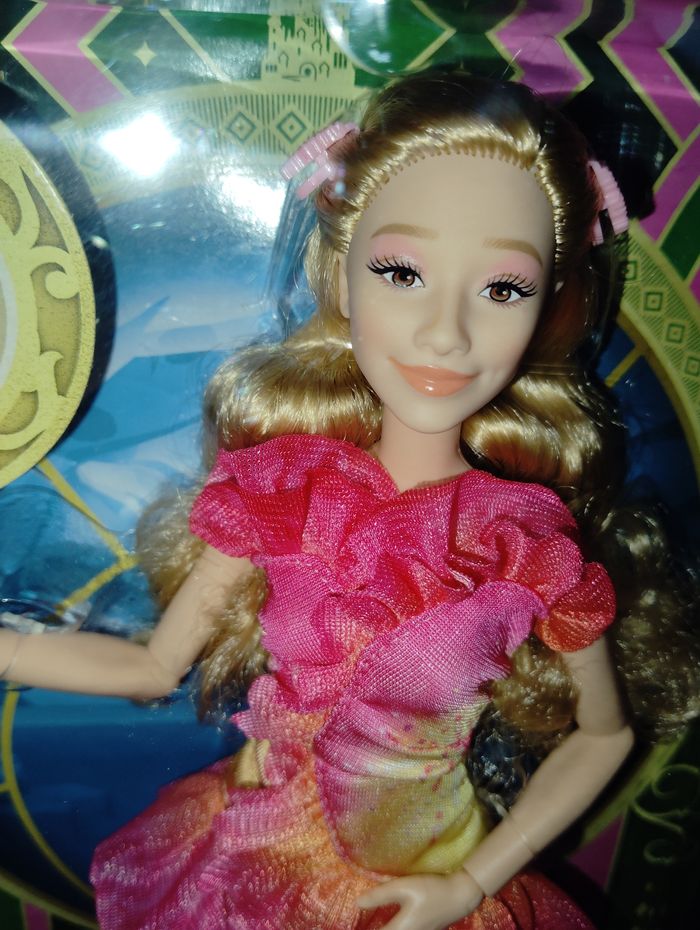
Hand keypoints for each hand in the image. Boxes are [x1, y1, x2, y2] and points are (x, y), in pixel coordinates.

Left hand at [357, 870, 483, 929]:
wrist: (460, 896)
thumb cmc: (431, 890)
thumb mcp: (403, 887)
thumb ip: (379, 896)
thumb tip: (356, 903)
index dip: (362, 929)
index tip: (348, 927)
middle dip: (373, 927)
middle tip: (356, 921)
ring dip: (383, 927)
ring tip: (372, 920)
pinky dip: (391, 927)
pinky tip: (390, 919)